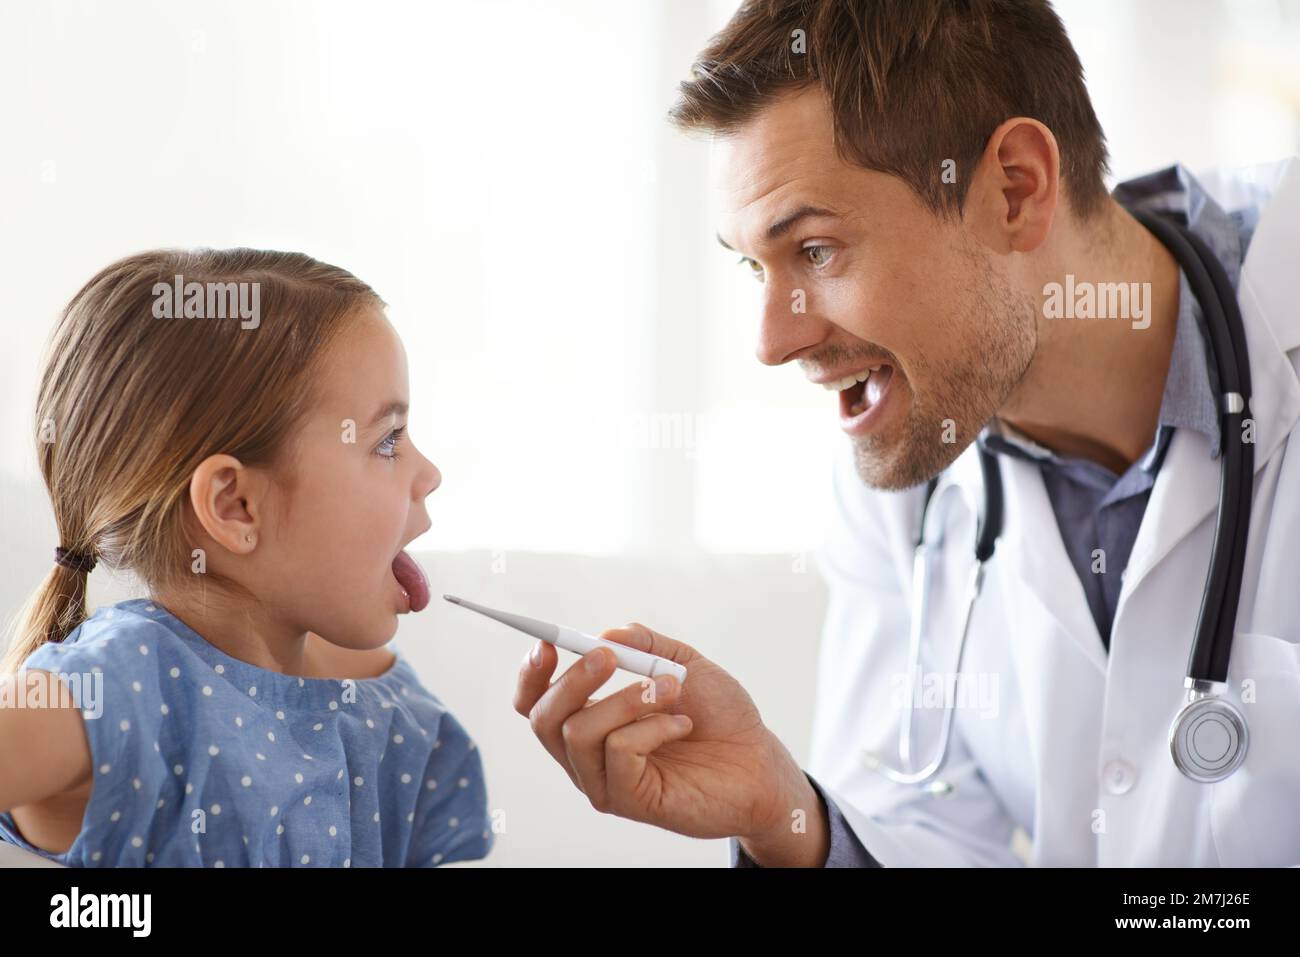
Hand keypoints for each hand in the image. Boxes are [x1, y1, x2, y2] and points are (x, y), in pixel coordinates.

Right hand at [512, 622, 828, 864]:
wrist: (759, 761)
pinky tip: (682, 725)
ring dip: (626, 698)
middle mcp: (588, 754)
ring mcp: (606, 780)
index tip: (547, 643)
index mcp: (592, 720)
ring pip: (580, 733)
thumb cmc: (720, 717)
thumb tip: (610, 633)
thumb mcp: (685, 666)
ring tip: (671, 689)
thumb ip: (647, 648)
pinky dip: (651, 727)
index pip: (536, 704)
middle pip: (544, 718)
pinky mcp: (629, 800)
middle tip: (609, 657)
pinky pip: (618, 753)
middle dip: (573, 680)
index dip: (531, 675)